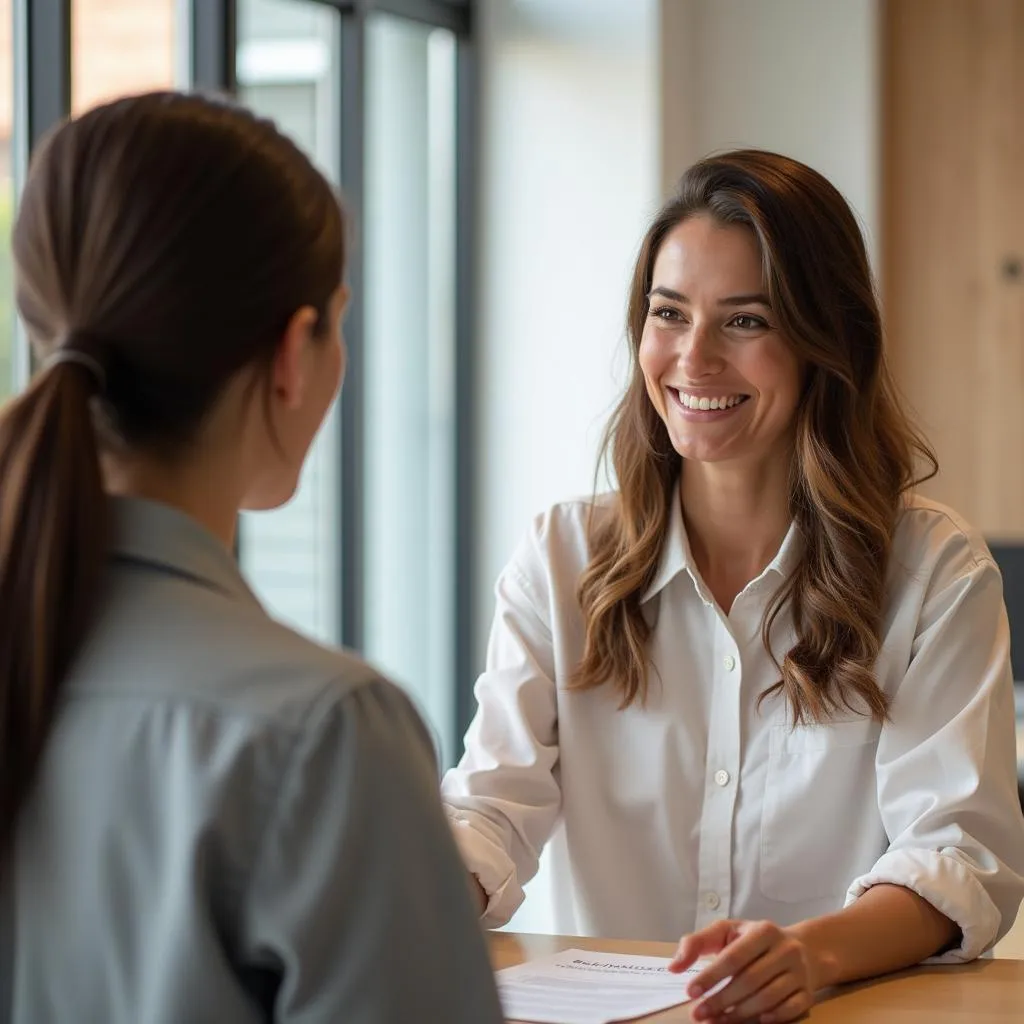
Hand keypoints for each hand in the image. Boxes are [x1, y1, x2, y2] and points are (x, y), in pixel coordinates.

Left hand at [669, 918, 819, 1022]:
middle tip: (699, 1014)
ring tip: (716, 1021)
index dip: (711, 976)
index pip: (733, 957)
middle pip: (750, 981)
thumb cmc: (754, 940)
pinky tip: (751, 1022)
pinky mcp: (808, 993)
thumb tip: (673, 967)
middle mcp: (785, 950)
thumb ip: (697, 943)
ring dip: (739, 1014)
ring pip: (768, 999)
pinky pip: (789, 1011)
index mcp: (763, 930)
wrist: (803, 948)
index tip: (690, 992)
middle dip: (721, 1000)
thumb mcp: (727, 931)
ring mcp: (799, 972)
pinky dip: (770, 1018)